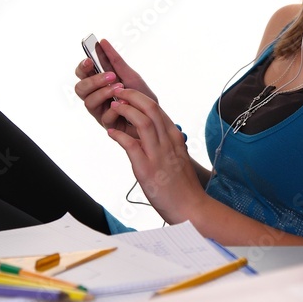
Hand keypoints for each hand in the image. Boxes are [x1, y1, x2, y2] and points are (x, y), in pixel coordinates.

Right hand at [74, 39, 157, 136]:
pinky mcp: (108, 125)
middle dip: (93, 80)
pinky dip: (116, 108)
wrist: (155, 116)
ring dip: (104, 93)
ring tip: (120, 88)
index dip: (82, 67)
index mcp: (98, 83)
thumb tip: (102, 41)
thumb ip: (115, 61)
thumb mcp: (130, 76)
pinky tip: (126, 104)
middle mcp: (96, 97)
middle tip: (111, 76)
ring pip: (88, 102)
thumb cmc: (141, 95)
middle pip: (80, 88)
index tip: (90, 60)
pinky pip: (105, 117)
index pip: (82, 73)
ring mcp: (100, 111)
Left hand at [105, 87, 206, 223]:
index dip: (140, 98)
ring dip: (125, 110)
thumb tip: (152, 136)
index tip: (127, 95)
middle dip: (132, 96)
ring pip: (142, 121)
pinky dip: (118, 135)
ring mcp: (158, 154)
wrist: (191, 208)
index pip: (157, 109)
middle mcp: (168, 142)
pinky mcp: (147, 169)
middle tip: (118, 93)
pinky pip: (131, 145)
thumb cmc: (183, 186)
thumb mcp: (177, 158)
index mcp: (174, 138)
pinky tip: (111, 133)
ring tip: (113, 108)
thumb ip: (166, 145)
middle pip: (151, 108)